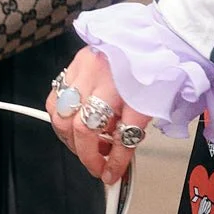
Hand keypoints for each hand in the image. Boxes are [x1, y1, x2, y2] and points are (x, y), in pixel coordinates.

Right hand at [46, 48, 148, 185]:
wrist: (156, 40)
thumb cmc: (155, 72)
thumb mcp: (151, 108)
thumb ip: (129, 138)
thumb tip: (113, 167)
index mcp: (129, 89)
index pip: (110, 135)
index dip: (106, 161)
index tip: (107, 173)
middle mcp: (103, 76)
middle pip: (76, 126)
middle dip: (83, 151)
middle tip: (96, 159)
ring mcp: (86, 66)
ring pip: (58, 111)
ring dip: (68, 134)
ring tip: (86, 140)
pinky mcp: (77, 61)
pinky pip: (57, 94)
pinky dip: (62, 113)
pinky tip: (76, 118)